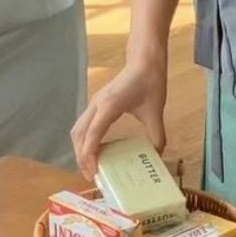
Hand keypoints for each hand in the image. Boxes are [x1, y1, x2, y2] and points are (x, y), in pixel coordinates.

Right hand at [71, 60, 167, 180]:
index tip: (93, 173)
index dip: (89, 156)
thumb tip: (158, 155)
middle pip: (79, 135)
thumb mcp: (156, 111)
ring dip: (80, 149)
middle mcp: (96, 105)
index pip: (92, 135)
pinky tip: (95, 150)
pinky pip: (83, 124)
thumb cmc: (150, 82)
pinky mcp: (97, 103)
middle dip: (81, 157)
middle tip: (90, 175)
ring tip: (89, 166)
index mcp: (109, 106)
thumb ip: (157, 135)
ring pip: (78, 130)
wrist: (145, 61)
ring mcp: (94, 103)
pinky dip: (84, 140)